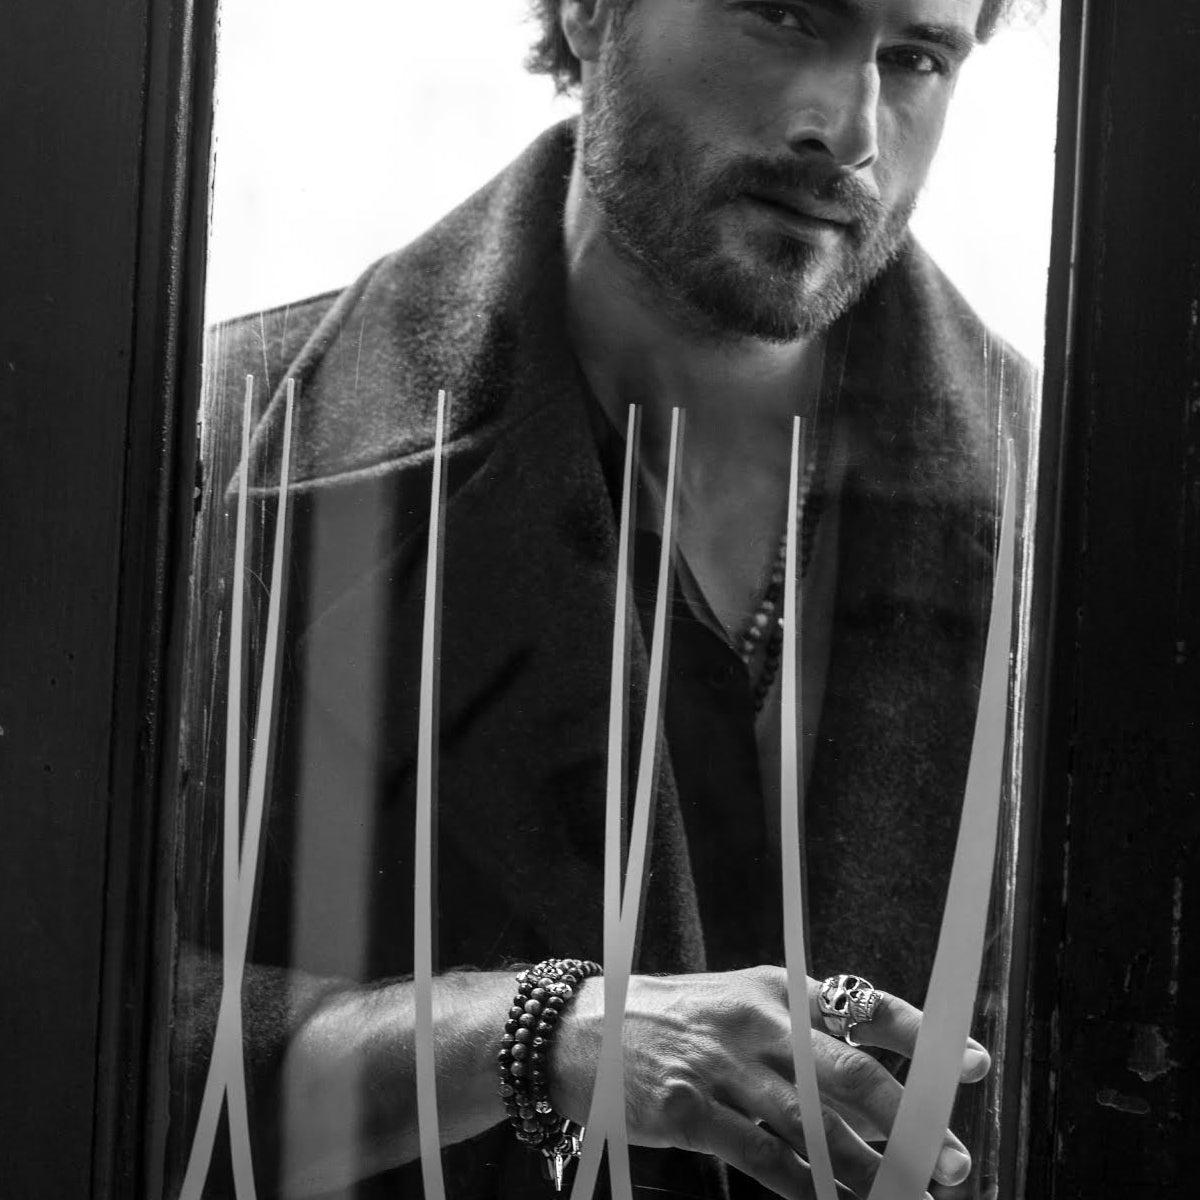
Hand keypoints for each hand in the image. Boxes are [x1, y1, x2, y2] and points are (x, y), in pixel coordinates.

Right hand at [551, 966, 990, 1199]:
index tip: (971, 1061)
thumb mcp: (737, 1005)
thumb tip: (874, 1089)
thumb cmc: (671, 1019)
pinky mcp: (689, 1109)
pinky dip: (805, 1189)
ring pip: (813, 1127)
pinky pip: (763, 1159)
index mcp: (775, 987)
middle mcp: (754, 1019)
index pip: (860, 1004)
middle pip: (846, 1074)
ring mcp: (720, 1065)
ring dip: (867, 1173)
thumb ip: (799, 1039)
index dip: (920, 1035)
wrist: (581, 1029)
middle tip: (951, 1162)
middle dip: (908, 1123)